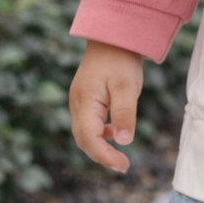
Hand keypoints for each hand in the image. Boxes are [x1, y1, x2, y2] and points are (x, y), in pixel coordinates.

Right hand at [69, 41, 143, 173]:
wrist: (112, 35)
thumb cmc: (120, 59)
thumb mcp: (127, 86)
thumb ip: (124, 114)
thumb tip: (123, 142)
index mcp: (84, 102)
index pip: (89, 138)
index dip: (104, 156)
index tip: (122, 166)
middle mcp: (77, 104)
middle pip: (83, 139)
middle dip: (102, 156)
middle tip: (124, 166)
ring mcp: (79, 102)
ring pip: (85, 133)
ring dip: (100, 147)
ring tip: (119, 158)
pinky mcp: (86, 99)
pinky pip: (89, 124)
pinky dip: (100, 135)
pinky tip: (115, 133)